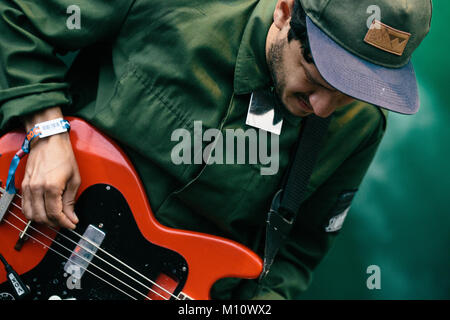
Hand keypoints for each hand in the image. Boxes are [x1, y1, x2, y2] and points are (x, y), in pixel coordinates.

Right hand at [21, 107, 80, 228]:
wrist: (48, 140)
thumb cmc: (62, 155)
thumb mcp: (74, 178)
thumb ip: (71, 200)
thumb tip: (72, 216)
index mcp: (51, 187)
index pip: (55, 214)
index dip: (64, 223)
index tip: (72, 224)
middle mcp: (36, 188)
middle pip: (42, 217)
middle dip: (55, 224)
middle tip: (66, 222)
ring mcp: (28, 187)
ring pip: (31, 215)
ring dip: (43, 220)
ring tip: (56, 218)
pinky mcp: (24, 185)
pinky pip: (25, 206)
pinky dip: (34, 213)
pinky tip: (45, 211)